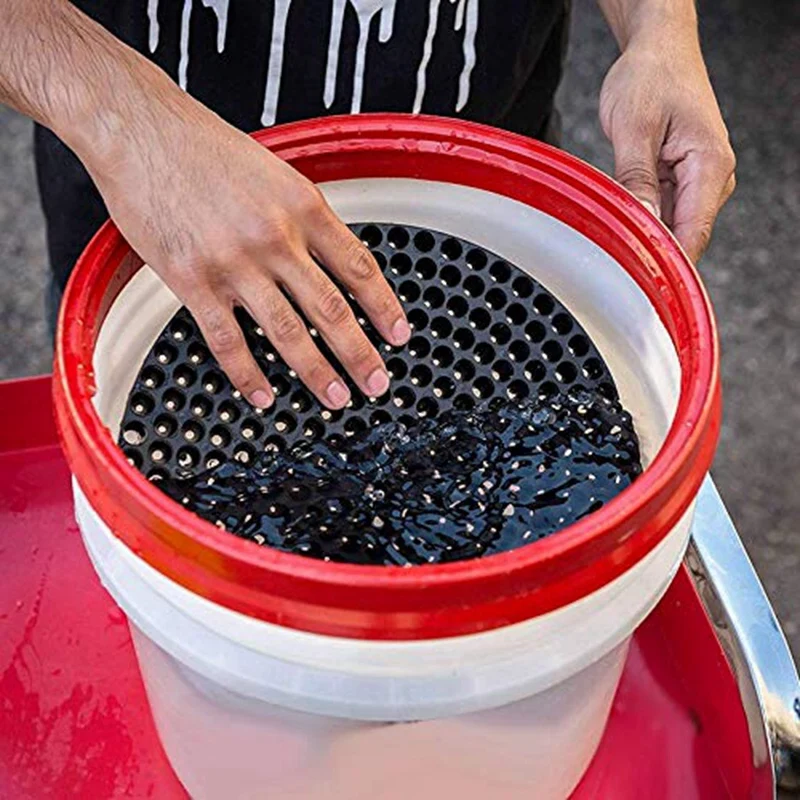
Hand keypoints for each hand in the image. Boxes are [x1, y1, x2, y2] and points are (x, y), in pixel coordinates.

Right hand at [76, 69, 409, 410]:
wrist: (141, 130)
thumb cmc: (205, 147)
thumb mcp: (275, 172)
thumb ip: (304, 216)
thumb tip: (329, 257)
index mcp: (302, 206)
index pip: (359, 267)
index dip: (384, 307)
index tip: (398, 334)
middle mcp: (275, 237)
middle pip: (331, 309)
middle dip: (360, 355)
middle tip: (377, 382)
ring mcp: (234, 262)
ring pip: (287, 332)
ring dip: (317, 373)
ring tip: (336, 397)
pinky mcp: (192, 280)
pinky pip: (227, 341)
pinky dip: (247, 375)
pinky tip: (262, 395)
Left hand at [599, 21, 735, 261]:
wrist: (659, 50)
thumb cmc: (651, 77)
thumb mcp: (634, 128)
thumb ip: (637, 179)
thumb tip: (642, 224)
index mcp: (710, 165)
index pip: (693, 233)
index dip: (668, 263)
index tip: (640, 284)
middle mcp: (713, 177)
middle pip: (684, 236)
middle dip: (653, 253)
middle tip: (614, 269)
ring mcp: (699, 180)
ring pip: (672, 227)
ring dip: (645, 236)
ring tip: (614, 242)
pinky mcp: (683, 179)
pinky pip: (663, 211)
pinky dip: (643, 219)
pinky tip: (621, 221)